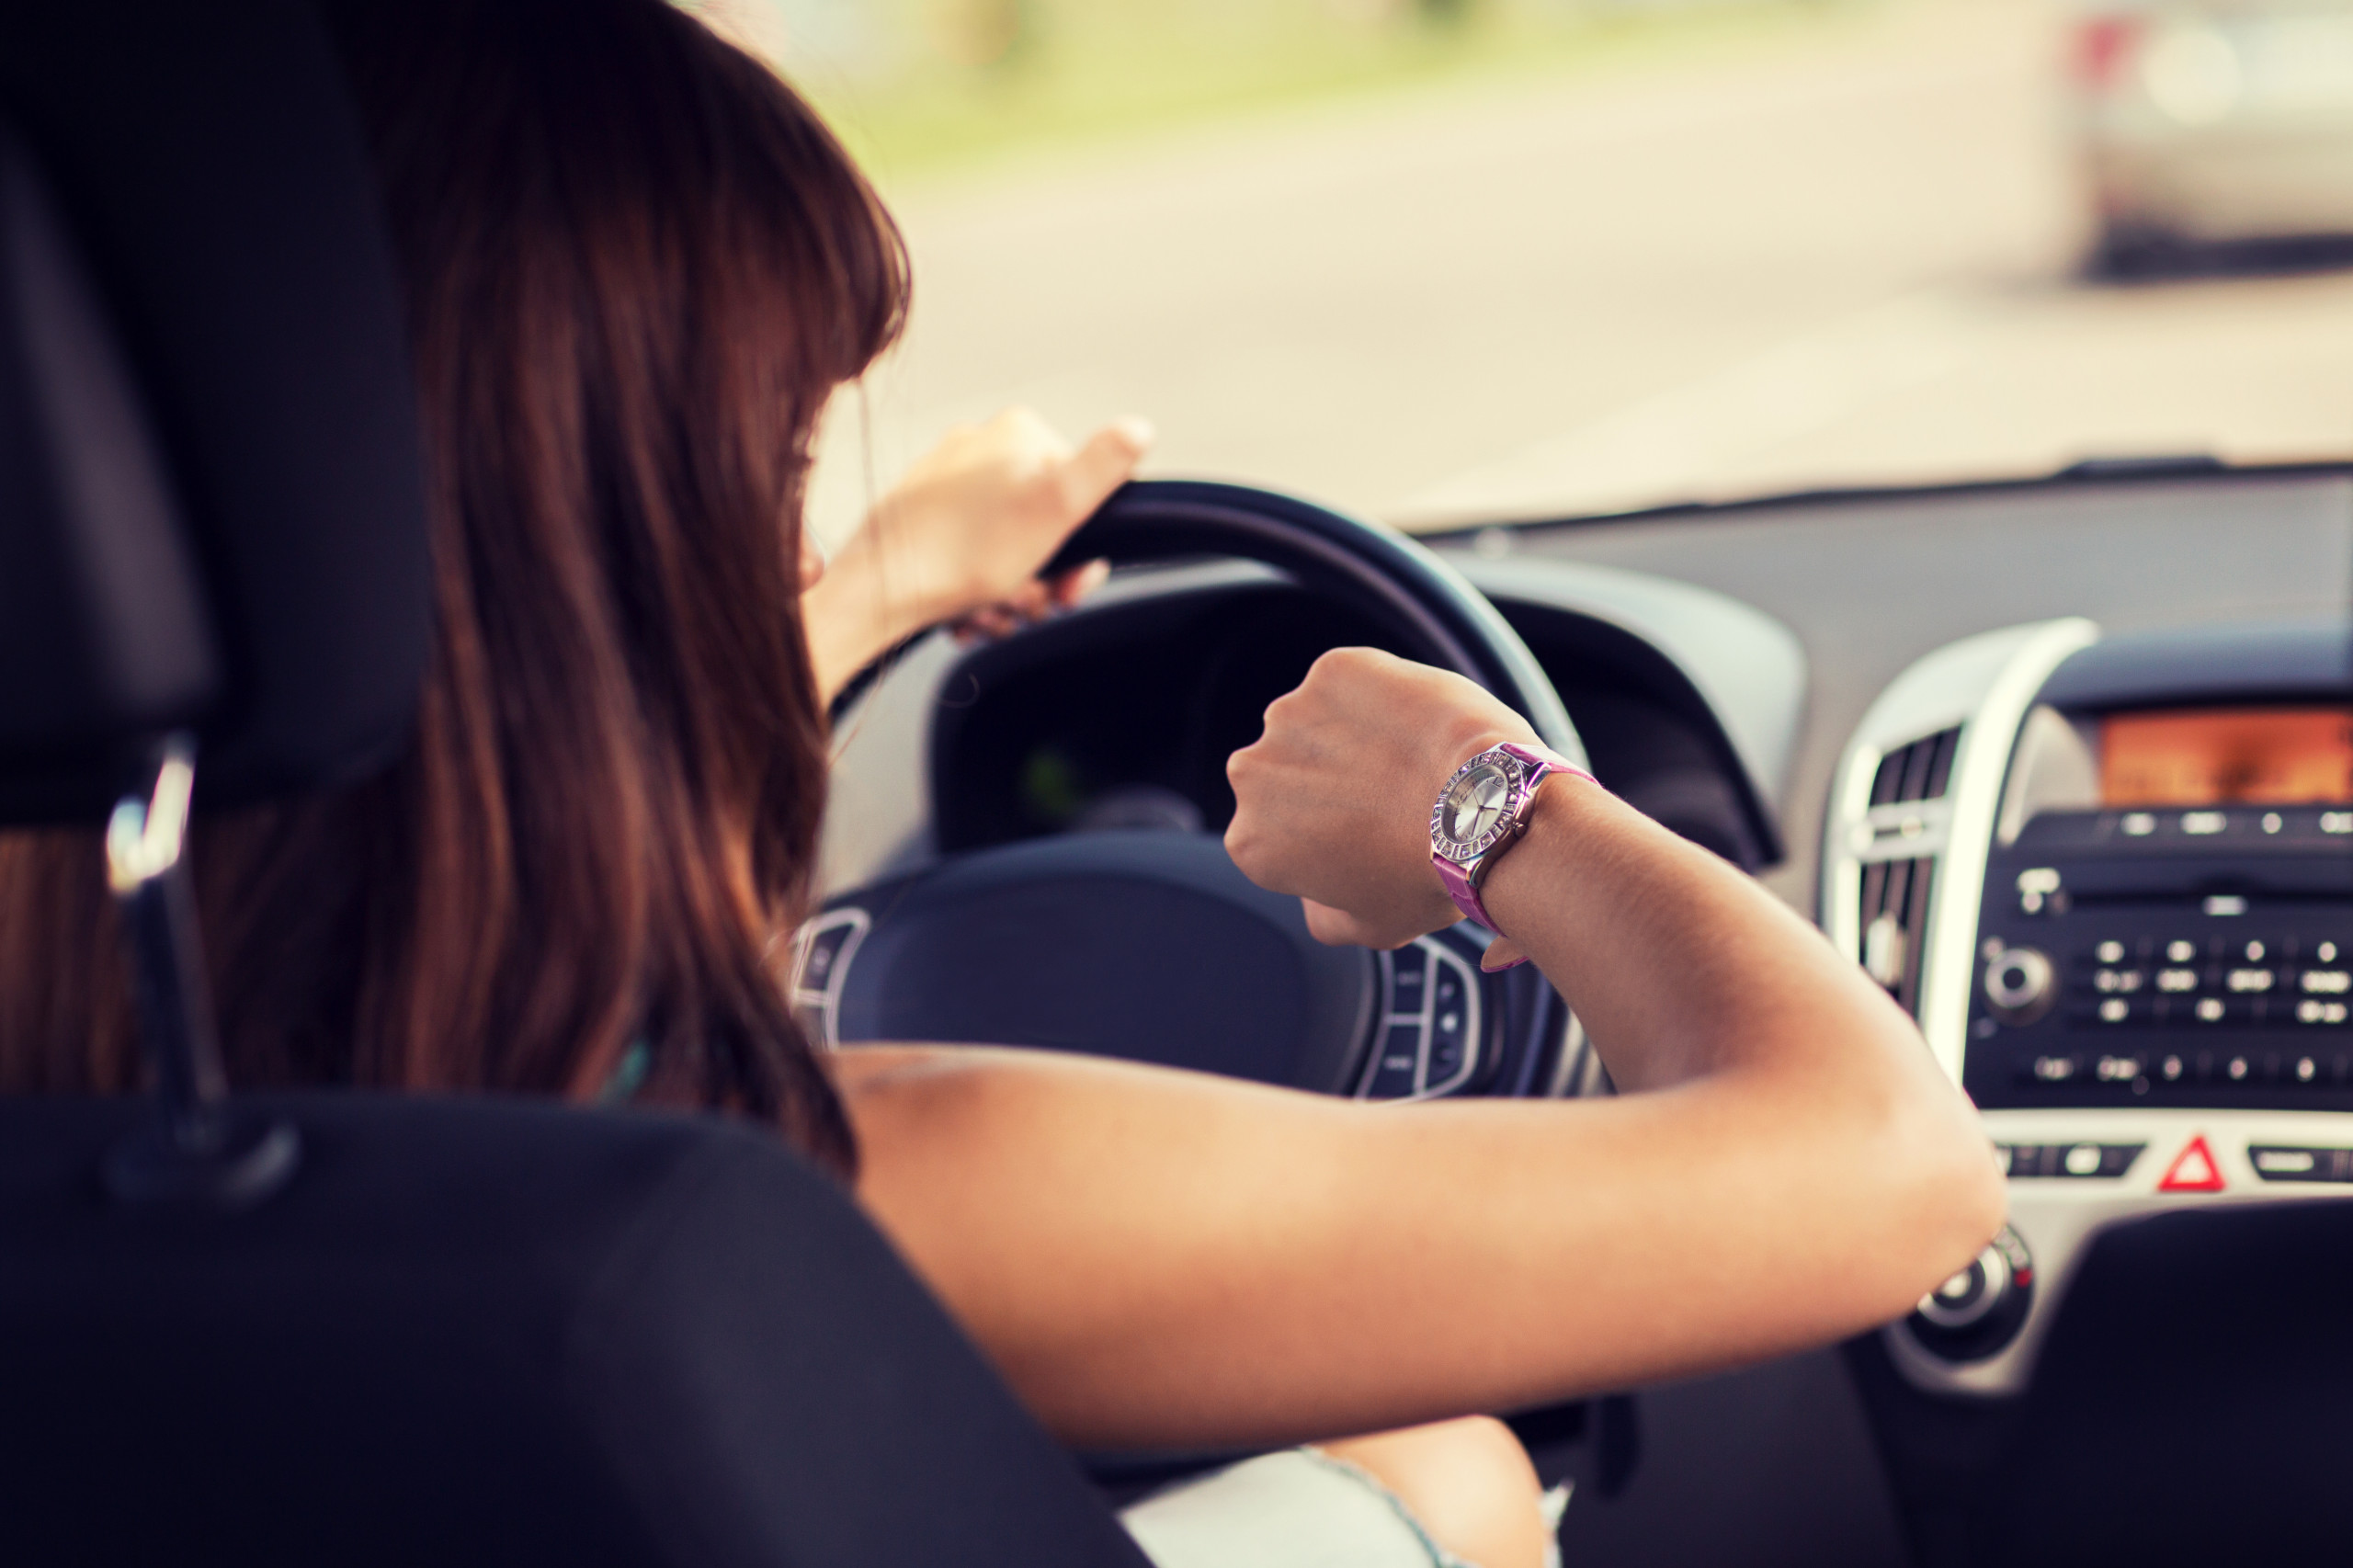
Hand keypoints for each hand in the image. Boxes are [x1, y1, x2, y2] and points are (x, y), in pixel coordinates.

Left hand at [804, 408, 1151, 701]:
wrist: (877, 591)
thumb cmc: (965, 555)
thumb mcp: (1056, 507)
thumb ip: (1104, 465)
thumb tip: (1141, 429)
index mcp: (1019, 434)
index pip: (1082, 492)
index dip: (1083, 548)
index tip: (1069, 584)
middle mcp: (980, 447)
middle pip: (1044, 527)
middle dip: (1043, 579)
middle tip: (1027, 606)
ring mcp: (947, 482)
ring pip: (1007, 550)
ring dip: (1009, 595)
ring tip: (989, 614)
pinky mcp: (921, 518)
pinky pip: (969, 557)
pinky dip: (975, 593)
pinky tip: (966, 614)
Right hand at [1224, 648, 1538, 949]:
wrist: (1483, 810)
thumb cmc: (1429, 878)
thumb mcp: (1369, 926)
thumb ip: (1324, 914)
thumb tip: (1317, 895)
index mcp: (1250, 843)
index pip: (1276, 837)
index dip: (1321, 839)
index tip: (1364, 839)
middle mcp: (1252, 774)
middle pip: (1287, 774)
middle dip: (1326, 782)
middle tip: (1389, 798)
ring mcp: (1291, 714)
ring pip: (1317, 723)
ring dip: (1350, 737)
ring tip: (1410, 761)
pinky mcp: (1335, 671)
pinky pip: (1353, 683)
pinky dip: (1381, 698)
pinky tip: (1418, 727)